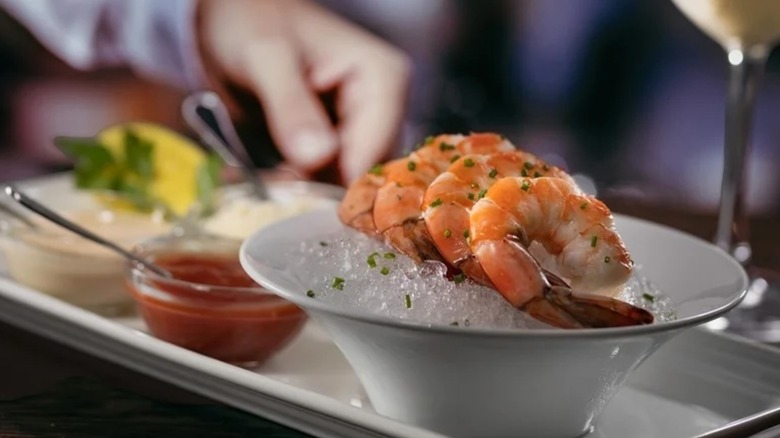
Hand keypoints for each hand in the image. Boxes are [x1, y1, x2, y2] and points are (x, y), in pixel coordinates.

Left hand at [197, 0, 410, 182]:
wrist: (230, 16)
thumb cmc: (250, 20)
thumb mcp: (265, 57)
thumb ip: (290, 105)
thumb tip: (317, 157)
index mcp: (383, 81)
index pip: (373, 155)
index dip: (335, 185)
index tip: (291, 196)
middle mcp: (381, 109)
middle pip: (361, 176)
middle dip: (313, 189)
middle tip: (266, 189)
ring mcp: (359, 129)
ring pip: (339, 185)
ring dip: (298, 191)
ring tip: (258, 181)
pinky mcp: (335, 144)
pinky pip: (322, 180)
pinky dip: (291, 184)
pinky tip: (260, 177)